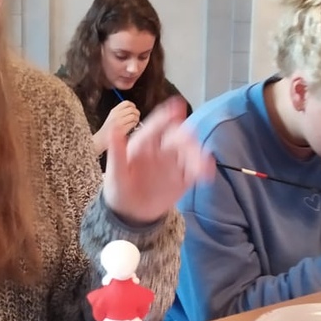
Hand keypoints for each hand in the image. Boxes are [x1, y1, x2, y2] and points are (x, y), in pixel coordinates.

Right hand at [96, 101, 140, 153]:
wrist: (101, 138)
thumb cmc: (109, 129)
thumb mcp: (112, 116)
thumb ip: (121, 111)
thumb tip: (133, 109)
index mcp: (114, 111)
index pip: (126, 103)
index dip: (133, 105)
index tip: (134, 109)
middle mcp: (116, 115)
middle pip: (132, 109)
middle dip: (137, 113)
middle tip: (136, 117)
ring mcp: (119, 122)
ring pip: (133, 116)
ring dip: (136, 119)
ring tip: (134, 123)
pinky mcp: (122, 129)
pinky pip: (132, 124)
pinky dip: (134, 125)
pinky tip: (132, 127)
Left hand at [103, 96, 212, 223]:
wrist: (130, 214)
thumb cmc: (119, 189)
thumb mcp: (114, 172)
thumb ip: (116, 152)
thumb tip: (114, 128)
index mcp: (144, 143)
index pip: (157, 125)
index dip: (167, 115)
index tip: (178, 106)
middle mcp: (162, 149)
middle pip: (178, 137)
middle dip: (186, 136)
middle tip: (191, 138)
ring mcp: (174, 163)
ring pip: (190, 152)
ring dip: (197, 154)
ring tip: (201, 165)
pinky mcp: (183, 178)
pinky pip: (195, 171)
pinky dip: (202, 169)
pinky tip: (206, 172)